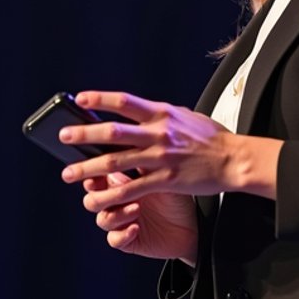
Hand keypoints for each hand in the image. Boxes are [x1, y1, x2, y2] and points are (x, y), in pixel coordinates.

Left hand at [58, 90, 236, 258]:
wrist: (234, 160)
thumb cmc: (212, 138)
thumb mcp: (186, 116)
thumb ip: (161, 114)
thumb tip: (140, 110)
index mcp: (162, 113)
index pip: (125, 101)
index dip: (101, 99)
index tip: (81, 99)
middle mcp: (158, 132)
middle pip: (113, 131)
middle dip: (84, 135)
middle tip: (64, 137)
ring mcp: (160, 157)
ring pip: (116, 161)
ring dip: (88, 168)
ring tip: (69, 173)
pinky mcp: (165, 180)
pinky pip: (132, 188)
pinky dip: (112, 193)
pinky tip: (97, 198)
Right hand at [79, 167, 198, 261]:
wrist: (193, 226)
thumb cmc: (176, 198)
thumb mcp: (160, 175)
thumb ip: (141, 160)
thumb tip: (127, 137)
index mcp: (120, 185)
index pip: (96, 178)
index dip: (92, 175)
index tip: (99, 171)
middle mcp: (117, 204)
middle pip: (92, 200)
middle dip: (101, 197)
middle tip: (118, 192)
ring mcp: (121, 222)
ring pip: (102, 219)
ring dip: (117, 214)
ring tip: (136, 207)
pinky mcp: (127, 241)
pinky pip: (115, 240)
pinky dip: (123, 234)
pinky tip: (135, 227)